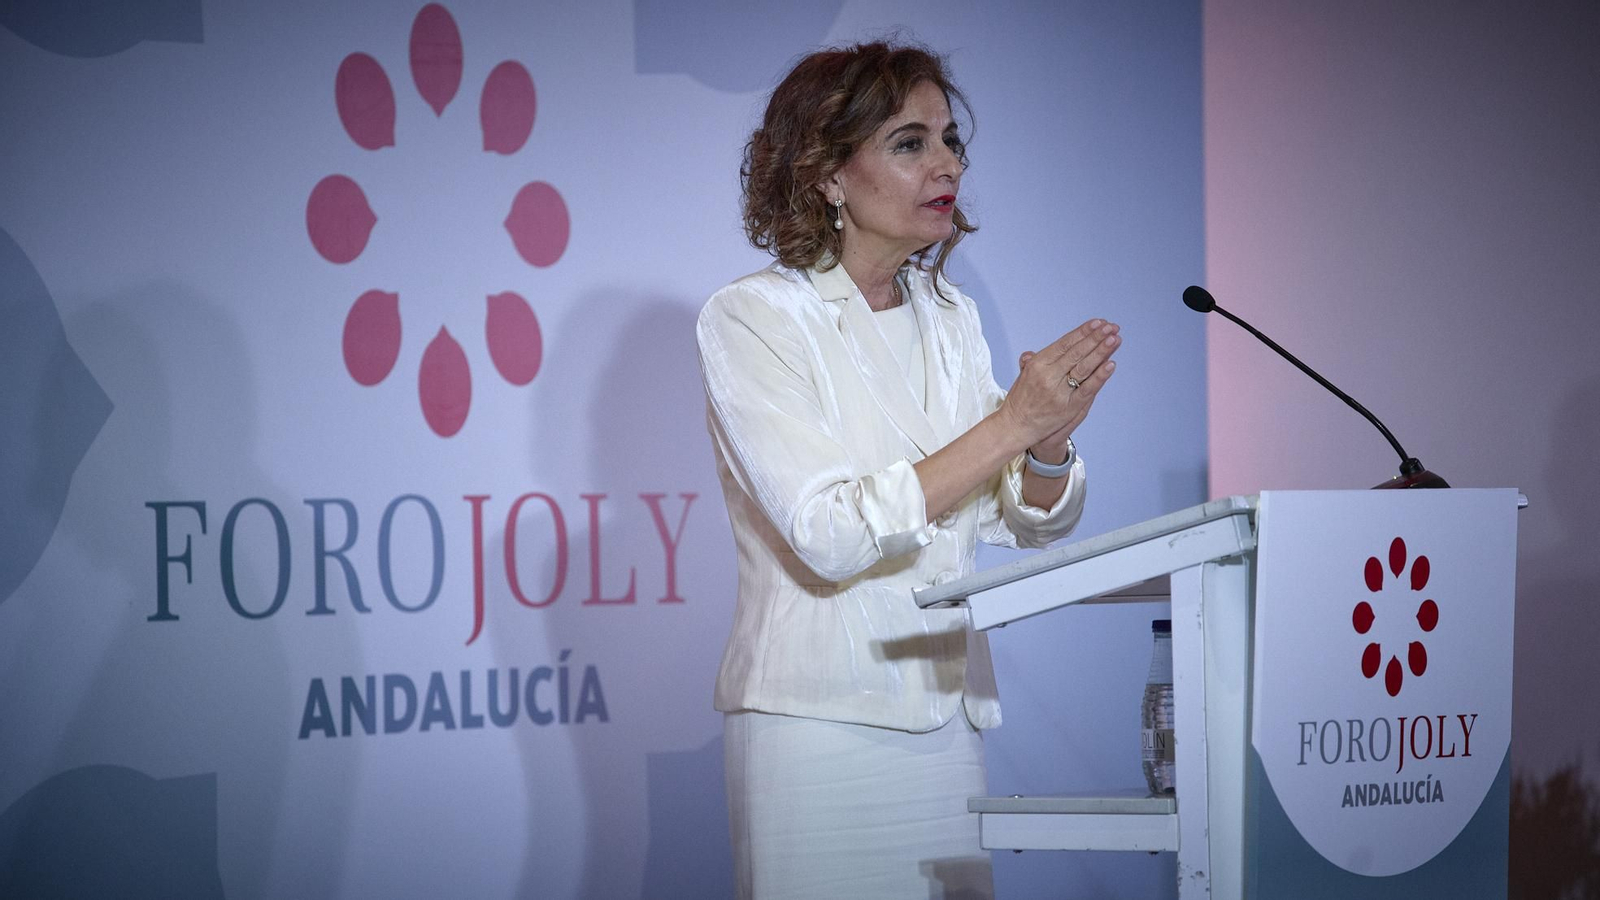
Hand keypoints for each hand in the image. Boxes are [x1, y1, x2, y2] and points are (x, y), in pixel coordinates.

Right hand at [1000, 319, 1119, 454]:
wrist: (1015, 427)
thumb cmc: (1021, 400)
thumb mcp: (1022, 376)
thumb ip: (1030, 363)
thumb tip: (1030, 354)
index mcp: (1037, 364)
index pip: (1064, 343)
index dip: (1082, 332)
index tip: (1097, 322)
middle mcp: (1048, 376)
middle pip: (1076, 352)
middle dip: (1096, 338)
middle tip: (1111, 326)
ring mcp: (1059, 392)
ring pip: (1084, 367)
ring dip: (1101, 352)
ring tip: (1115, 338)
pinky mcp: (1069, 407)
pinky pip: (1088, 389)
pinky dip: (1100, 376)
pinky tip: (1111, 364)